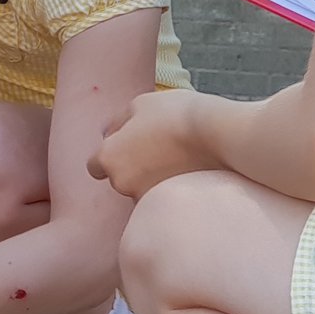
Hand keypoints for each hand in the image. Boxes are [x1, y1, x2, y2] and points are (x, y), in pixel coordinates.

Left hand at [88, 88, 215, 199]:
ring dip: (152, 180)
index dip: (112, 155)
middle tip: (159, 148)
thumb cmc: (176, 114)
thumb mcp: (139, 104)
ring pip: (142, 192)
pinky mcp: (168, 209)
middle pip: (121, 179)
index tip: (130, 146)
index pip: (96, 166)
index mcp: (108, 157)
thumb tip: (109, 132)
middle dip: (133, 168)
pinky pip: (161, 201)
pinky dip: (170, 190)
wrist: (219, 135)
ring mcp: (145, 199)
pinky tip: (187, 173)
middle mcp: (121, 184)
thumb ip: (118, 122)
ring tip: (178, 160)